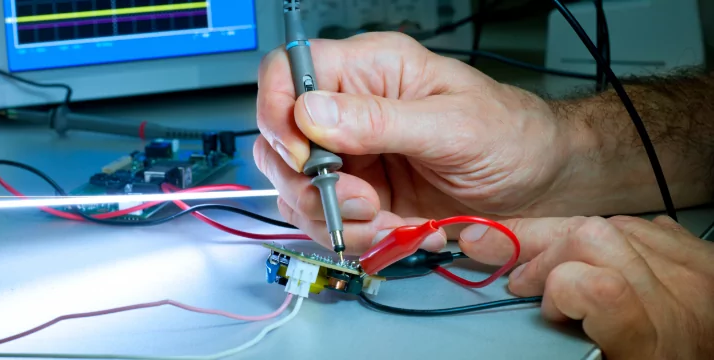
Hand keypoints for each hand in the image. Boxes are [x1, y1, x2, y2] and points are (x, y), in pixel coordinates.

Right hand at [255, 32, 578, 253]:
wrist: (539, 184)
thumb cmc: (511, 135)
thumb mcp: (453, 126)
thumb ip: (379, 120)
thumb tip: (310, 113)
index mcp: (368, 71)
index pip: (287, 73)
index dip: (278, 112)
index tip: (304, 156)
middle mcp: (348, 111)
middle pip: (278, 140)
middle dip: (308, 183)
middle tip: (360, 202)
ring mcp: (350, 157)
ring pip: (294, 188)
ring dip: (334, 218)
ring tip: (389, 222)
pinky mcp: (358, 196)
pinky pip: (323, 220)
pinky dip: (353, 237)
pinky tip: (395, 232)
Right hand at [459, 216, 713, 358]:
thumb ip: (571, 342)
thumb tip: (528, 303)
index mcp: (651, 343)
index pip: (597, 289)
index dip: (555, 288)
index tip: (545, 310)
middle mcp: (675, 299)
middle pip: (593, 240)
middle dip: (543, 252)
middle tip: (521, 279)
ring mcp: (691, 268)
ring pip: (609, 224)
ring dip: (569, 241)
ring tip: (555, 264)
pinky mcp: (701, 252)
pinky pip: (640, 222)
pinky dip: (608, 235)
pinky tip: (599, 255)